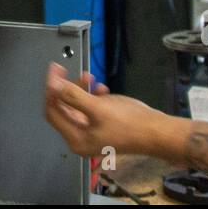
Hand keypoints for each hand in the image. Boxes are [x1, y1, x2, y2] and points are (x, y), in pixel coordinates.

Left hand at [44, 62, 169, 158]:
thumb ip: (73, 96)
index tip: (55, 70)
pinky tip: (103, 89)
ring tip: (91, 78)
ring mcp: (92, 132)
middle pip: (63, 109)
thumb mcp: (98, 108)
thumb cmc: (128, 122)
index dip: (51, 90)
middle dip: (67, 88)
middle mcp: (80, 138)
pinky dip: (92, 96)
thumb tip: (53, 85)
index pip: (53, 112)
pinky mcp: (102, 125)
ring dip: (80, 90)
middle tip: (67, 69)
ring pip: (77, 106)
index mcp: (76, 138)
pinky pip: (89, 108)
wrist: (156, 131)